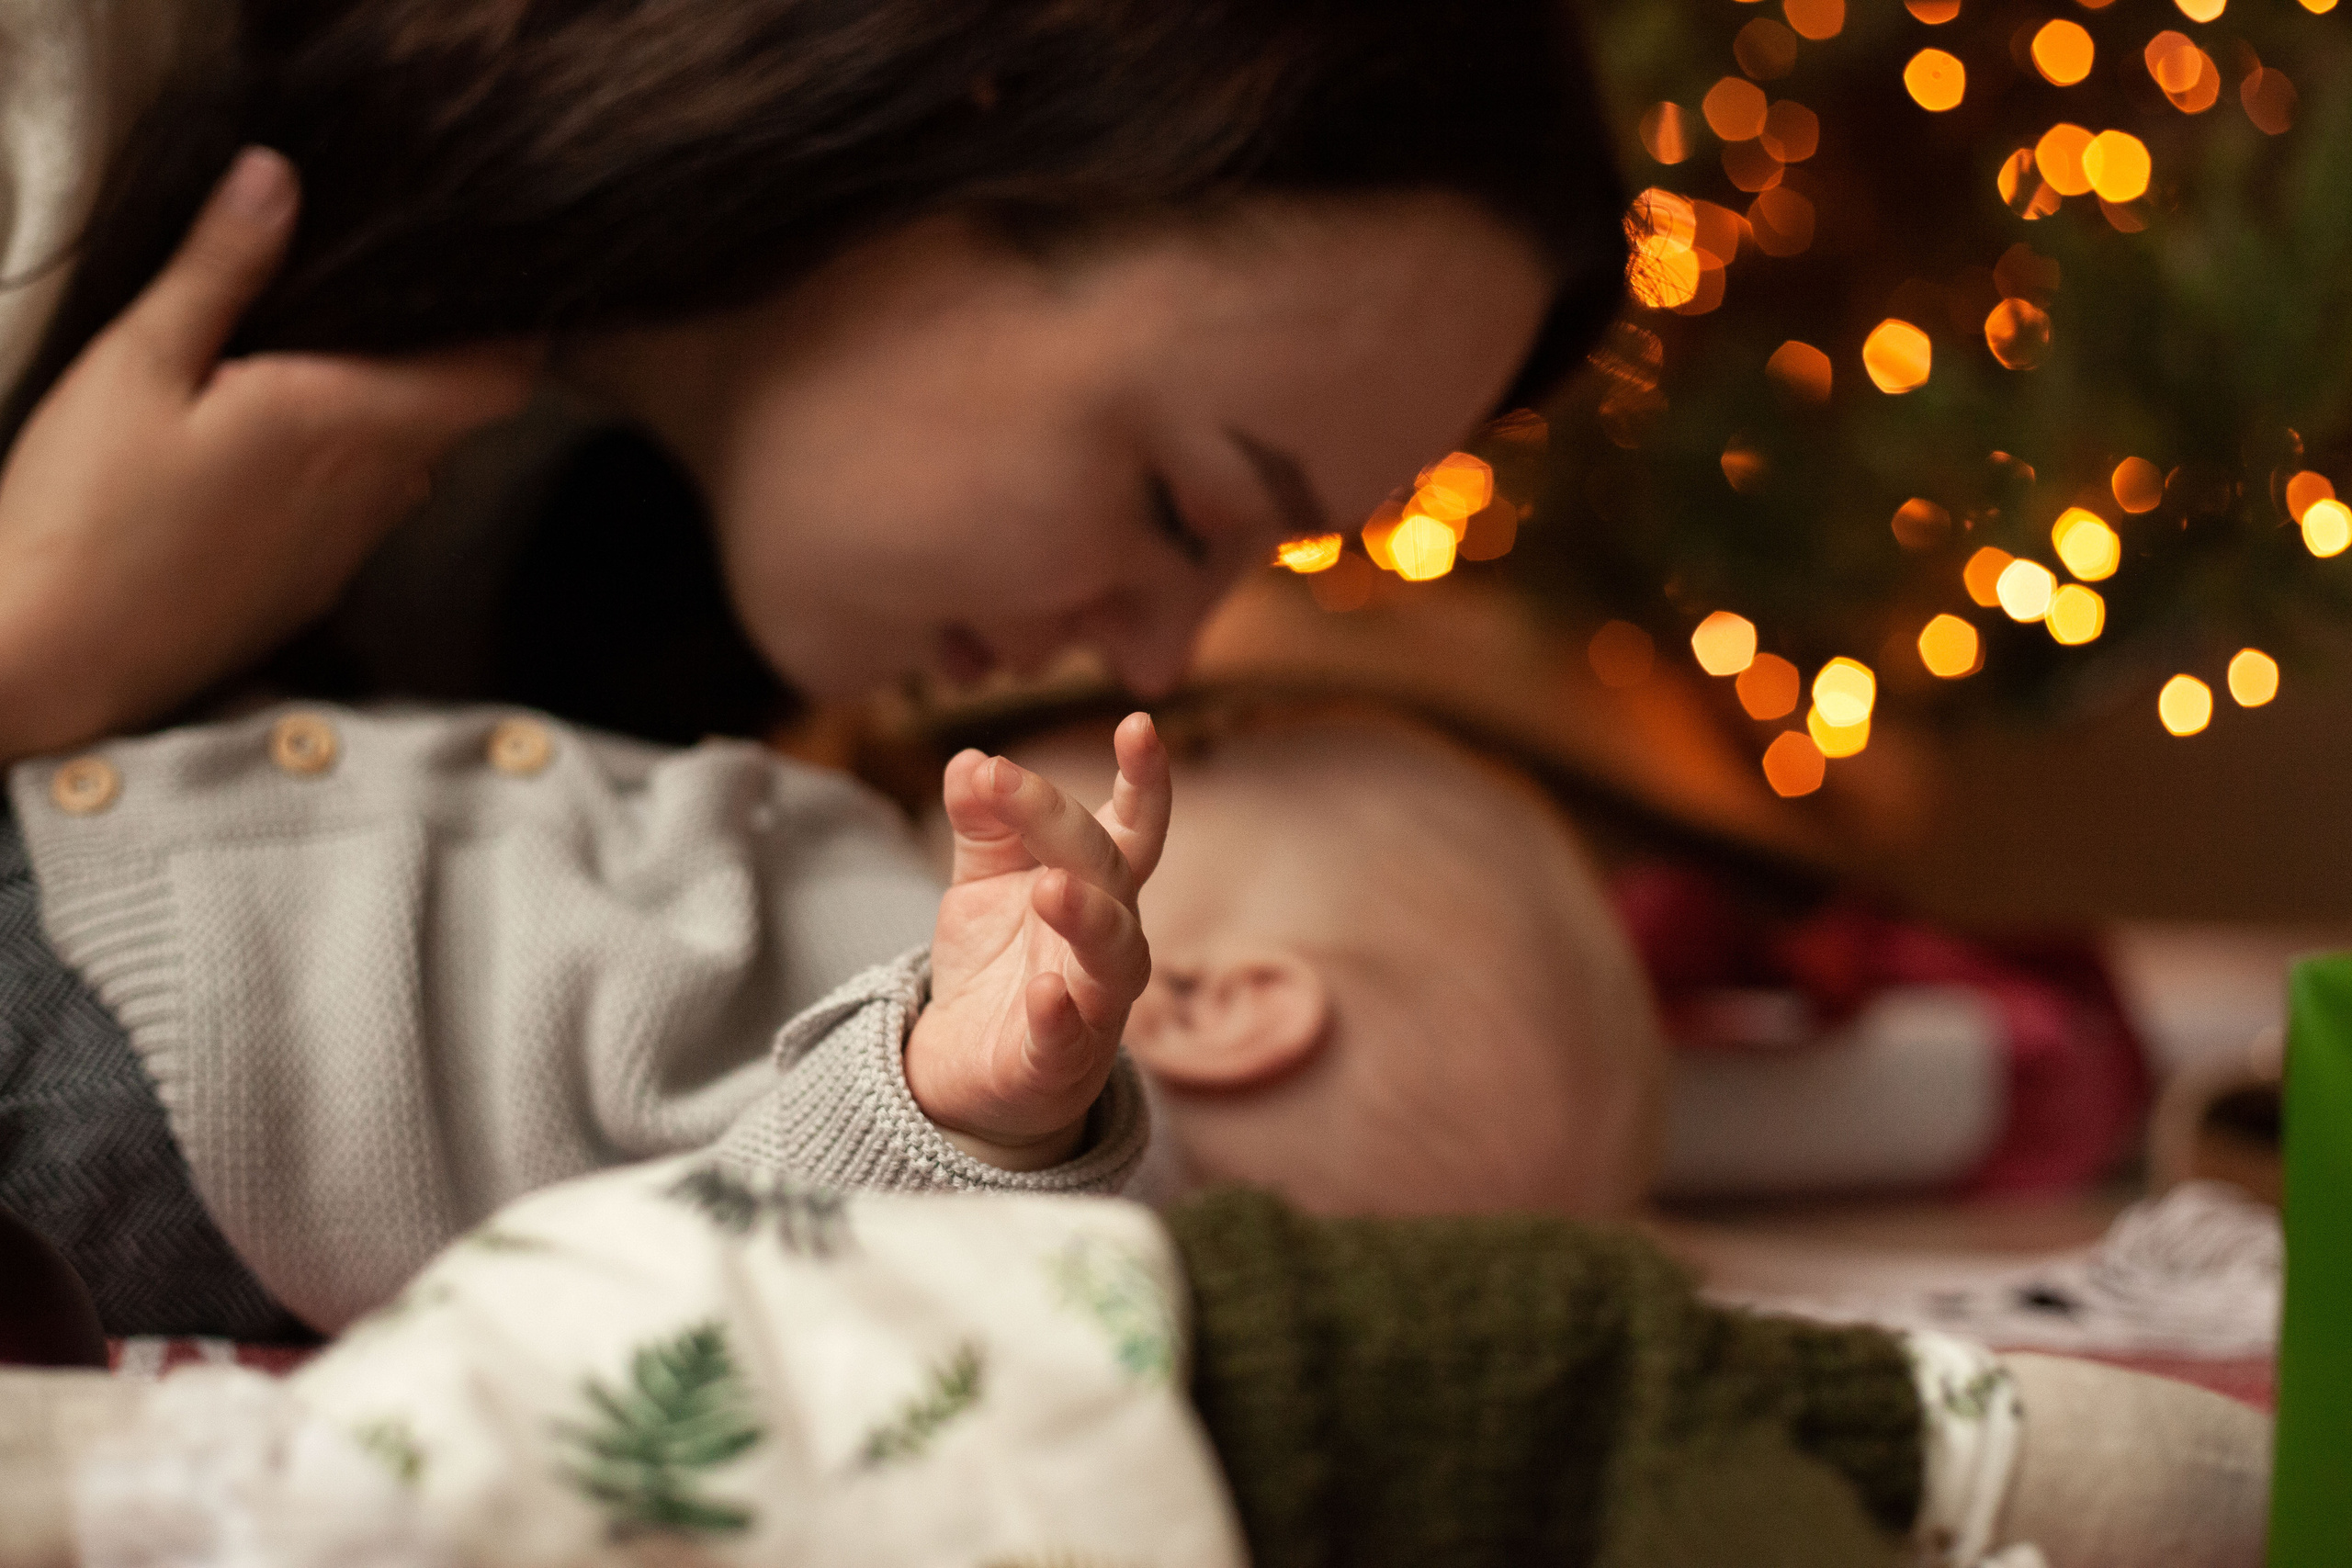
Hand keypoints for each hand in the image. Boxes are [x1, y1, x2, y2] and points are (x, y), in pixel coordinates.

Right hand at [0, 147, 537, 761]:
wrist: (54, 663)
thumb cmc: (84, 512)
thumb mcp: (135, 366)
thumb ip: (219, 271)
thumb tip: (276, 175)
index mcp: (350, 424)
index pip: (500, 375)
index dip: (516, 325)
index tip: (489, 277)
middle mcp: (377, 491)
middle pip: (458, 411)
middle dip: (440, 353)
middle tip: (390, 292)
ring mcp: (352, 547)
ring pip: (412, 458)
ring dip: (390, 409)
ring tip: (328, 350)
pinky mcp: (315, 584)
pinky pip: (363, 505)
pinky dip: (349, 462)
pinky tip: (280, 436)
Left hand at [905, 712, 1171, 1169]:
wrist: (968, 1073)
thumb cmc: (997, 966)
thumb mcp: (980, 885)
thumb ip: (982, 826)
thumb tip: (971, 761)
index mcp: (1097, 888)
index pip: (1133, 828)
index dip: (1144, 781)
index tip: (1138, 725)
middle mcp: (1110, 942)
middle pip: (1108, 872)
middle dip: (1062, 824)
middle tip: (1006, 780)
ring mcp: (1092, 1005)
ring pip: (1116, 957)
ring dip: (1088, 917)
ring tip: (1049, 888)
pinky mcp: (1057, 1063)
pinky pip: (1069, 1038)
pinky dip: (1059, 1014)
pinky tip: (1042, 991)